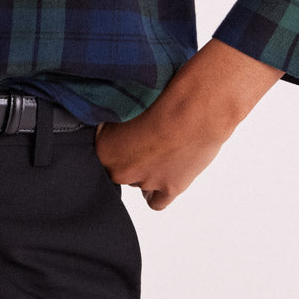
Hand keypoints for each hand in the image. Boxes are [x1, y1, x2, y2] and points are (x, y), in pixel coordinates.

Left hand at [94, 38, 282, 209]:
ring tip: (162, 151)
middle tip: (147, 140)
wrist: (196, 107)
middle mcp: (120, 170)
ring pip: (139, 184)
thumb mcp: (127, 102)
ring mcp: (145, 182)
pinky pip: (156, 201)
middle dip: (131, 158)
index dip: (117, 143)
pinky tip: (165, 175)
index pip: (102, 153)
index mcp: (104, 148)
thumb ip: (114, 122)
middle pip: (120, 170)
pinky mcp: (169, 189)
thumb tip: (113, 125)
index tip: (129, 133)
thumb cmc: (164, 97)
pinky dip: (159, 191)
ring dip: (147, 172)